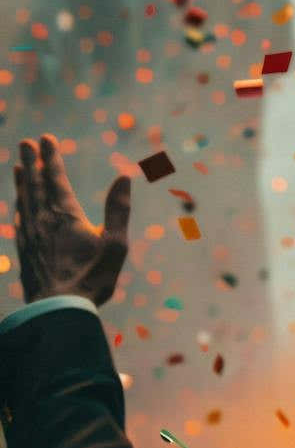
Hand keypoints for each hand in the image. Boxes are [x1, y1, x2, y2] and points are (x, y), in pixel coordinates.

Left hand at [13, 134, 129, 306]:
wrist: (58, 308)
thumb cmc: (92, 278)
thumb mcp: (115, 245)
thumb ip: (118, 210)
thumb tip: (124, 177)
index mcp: (65, 215)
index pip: (55, 179)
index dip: (51, 158)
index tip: (46, 139)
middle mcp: (42, 220)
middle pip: (35, 184)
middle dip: (32, 163)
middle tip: (27, 143)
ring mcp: (30, 235)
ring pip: (23, 200)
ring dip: (22, 181)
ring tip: (18, 166)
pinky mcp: (25, 251)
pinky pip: (19, 220)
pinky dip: (19, 205)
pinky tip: (18, 205)